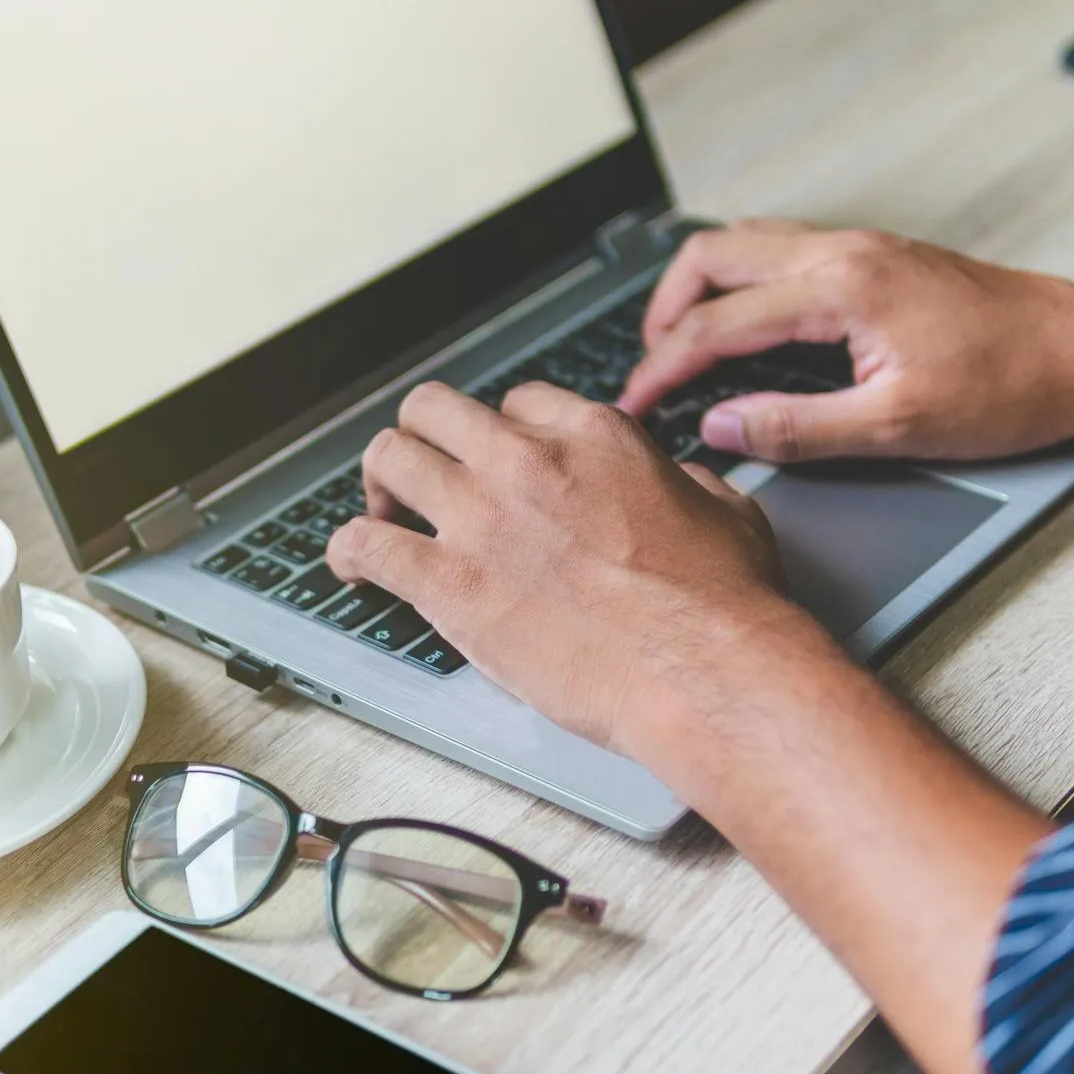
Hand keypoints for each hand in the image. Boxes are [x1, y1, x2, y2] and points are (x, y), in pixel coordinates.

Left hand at [325, 380, 788, 755]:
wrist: (701, 669)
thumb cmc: (722, 604)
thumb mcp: (725, 510)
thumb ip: (684, 483)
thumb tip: (677, 484)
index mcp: (592, 436)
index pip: (517, 405)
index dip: (502, 435)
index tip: (498, 465)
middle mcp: (525, 462)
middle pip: (435, 410)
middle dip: (424, 436)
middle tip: (424, 475)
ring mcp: (481, 518)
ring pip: (389, 458)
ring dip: (379, 485)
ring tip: (382, 515)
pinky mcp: (448, 583)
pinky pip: (365, 544)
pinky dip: (348, 552)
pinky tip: (353, 568)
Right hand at [617, 222, 1073, 463]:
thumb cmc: (1011, 387)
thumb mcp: (895, 430)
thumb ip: (797, 428)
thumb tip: (722, 427)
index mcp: (841, 288)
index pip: (718, 323)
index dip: (663, 367)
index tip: (634, 402)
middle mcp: (844, 251)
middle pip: (712, 255)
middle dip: (664, 312)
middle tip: (648, 368)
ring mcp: (861, 246)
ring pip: (744, 242)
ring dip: (699, 289)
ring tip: (682, 344)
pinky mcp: (876, 256)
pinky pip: (779, 249)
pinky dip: (739, 281)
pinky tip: (744, 323)